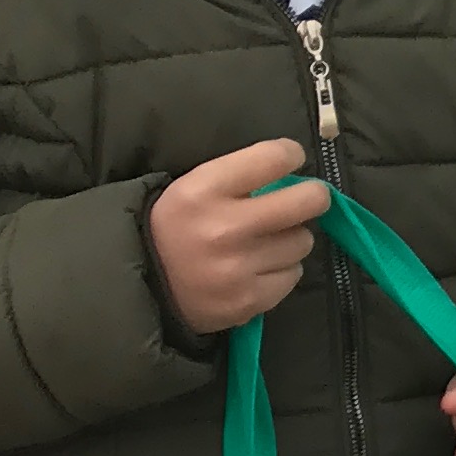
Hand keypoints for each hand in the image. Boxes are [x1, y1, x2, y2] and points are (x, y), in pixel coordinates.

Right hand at [150, 139, 328, 336]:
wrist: (142, 286)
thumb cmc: (175, 227)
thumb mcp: (192, 188)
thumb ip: (240, 176)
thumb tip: (293, 174)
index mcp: (204, 190)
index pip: (274, 158)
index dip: (291, 155)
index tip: (292, 159)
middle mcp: (224, 228)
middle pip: (307, 201)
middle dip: (313, 196)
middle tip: (306, 199)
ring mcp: (239, 268)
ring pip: (303, 241)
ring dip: (291, 238)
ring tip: (267, 240)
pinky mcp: (249, 301)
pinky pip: (293, 275)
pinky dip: (283, 269)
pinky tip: (259, 268)